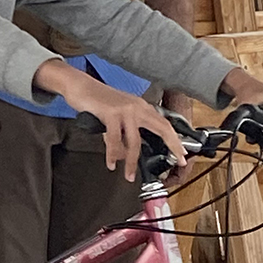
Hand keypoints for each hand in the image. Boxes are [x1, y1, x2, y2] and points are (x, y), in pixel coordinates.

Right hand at [34, 60, 186, 181]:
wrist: (80, 86)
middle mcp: (137, 107)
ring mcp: (125, 110)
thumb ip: (128, 128)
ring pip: (134, 142)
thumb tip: (130, 151)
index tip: (182, 154)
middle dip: (172, 145)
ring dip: (131, 162)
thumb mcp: (119, 113)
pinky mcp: (111, 113)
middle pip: (161, 128)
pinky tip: (110, 163)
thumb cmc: (98, 100)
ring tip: (129, 175)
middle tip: (178, 162)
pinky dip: (112, 155)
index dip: (175, 139)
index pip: (164, 124)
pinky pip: (115, 140)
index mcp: (141, 107)